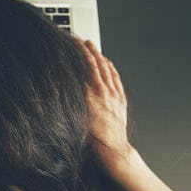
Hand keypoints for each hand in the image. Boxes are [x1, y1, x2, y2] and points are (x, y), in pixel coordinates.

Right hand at [76, 40, 134, 171]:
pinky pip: (116, 79)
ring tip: (93, 47)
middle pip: (97, 65)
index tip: (74, 43)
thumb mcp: (78, 116)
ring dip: (100, 56)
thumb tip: (70, 82)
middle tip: (83, 41)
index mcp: (92, 95)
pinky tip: (108, 64)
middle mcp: (104, 92)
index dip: (80, 52)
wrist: (113, 149)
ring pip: (108, 70)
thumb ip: (76, 98)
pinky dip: (111, 69)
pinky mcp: (120, 100)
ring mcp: (114, 95)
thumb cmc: (94, 139)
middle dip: (90, 50)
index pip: (86, 66)